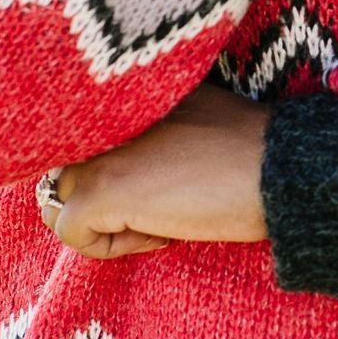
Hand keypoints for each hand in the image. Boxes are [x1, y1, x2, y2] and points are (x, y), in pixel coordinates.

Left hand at [39, 82, 270, 258]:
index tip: (160, 181)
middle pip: (63, 169)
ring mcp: (97, 152)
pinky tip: (162, 232)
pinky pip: (73, 232)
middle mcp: (101, 115)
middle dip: (103, 200)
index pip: (77, 138)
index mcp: (123, 91)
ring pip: (57, 201)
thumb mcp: (193, 112)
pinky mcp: (100, 192)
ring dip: (103, 222)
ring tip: (158, 219)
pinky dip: (112, 247)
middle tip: (160, 206)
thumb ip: (152, 121)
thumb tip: (127, 157)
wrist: (280, 171)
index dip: (113, 169)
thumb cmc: (251, 150)